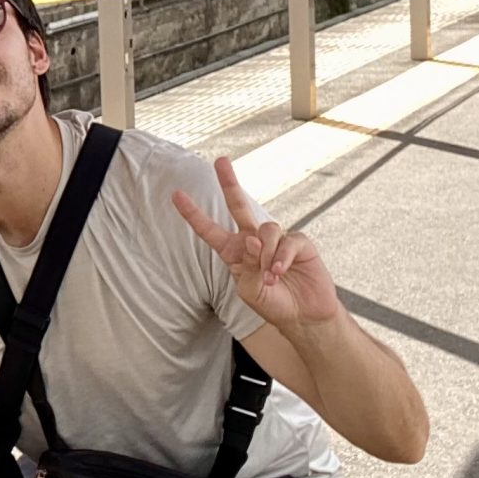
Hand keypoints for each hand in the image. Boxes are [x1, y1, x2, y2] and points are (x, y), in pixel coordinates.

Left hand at [172, 154, 343, 338]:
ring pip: (266, 229)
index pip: (210, 230)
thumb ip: (247, 267)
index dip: (193, 214)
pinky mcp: (299, 243)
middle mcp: (253, 240)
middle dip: (229, 182)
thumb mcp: (250, 291)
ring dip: (266, 254)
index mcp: (234, 252)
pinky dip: (281, 258)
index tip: (176, 195)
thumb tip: (254, 239)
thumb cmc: (273, 304)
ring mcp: (277, 239)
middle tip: (220, 161)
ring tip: (271, 276)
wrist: (302, 316)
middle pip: (238, 205)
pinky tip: (279, 272)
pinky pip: (288, 240)